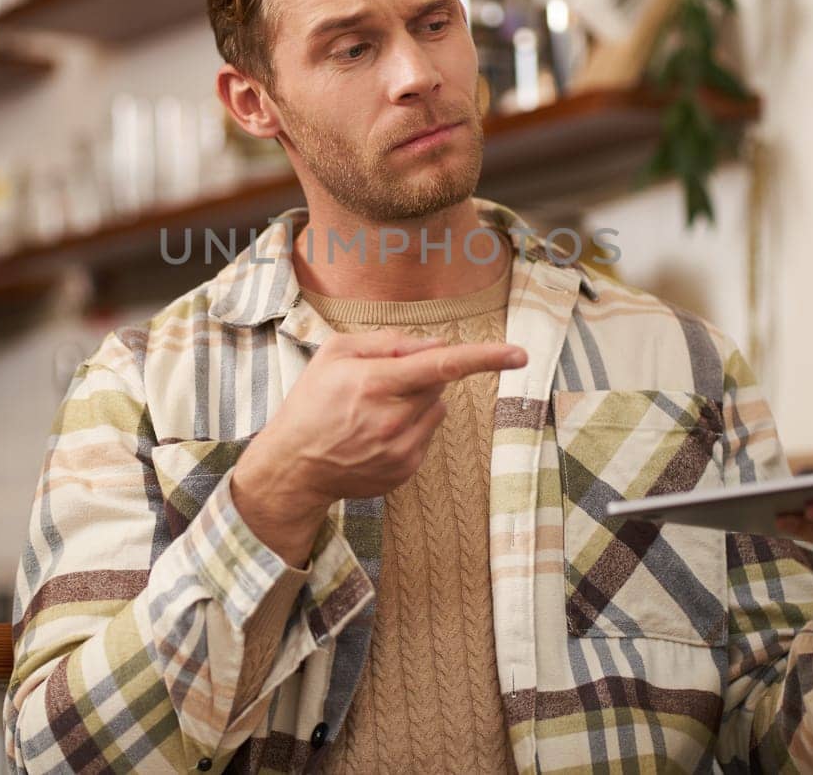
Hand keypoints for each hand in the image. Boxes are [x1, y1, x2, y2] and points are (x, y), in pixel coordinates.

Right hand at [231, 328, 526, 565]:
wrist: (293, 467)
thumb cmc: (311, 403)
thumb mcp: (334, 354)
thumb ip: (386, 341)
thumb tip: (433, 345)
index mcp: (374, 383)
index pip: (441, 365)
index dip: (484, 357)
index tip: (519, 354)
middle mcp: (393, 419)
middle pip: (438, 383)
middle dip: (420, 374)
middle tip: (381, 382)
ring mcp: (402, 449)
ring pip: (436, 408)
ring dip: (417, 401)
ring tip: (374, 411)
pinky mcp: (406, 470)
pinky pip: (427, 435)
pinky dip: (410, 427)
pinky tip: (375, 434)